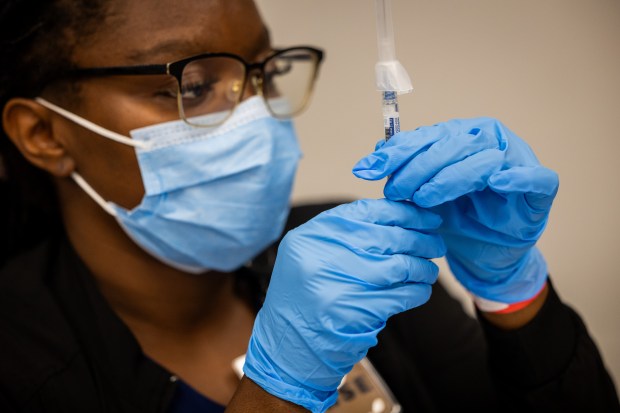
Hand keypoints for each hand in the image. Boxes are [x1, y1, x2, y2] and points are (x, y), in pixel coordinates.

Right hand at [243, 199, 445, 412]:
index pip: (368, 211)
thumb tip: (400, 216)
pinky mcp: (356, 313)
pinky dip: (418, 291)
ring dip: (422, 267)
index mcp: (312, 236)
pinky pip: (401, 296)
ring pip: (400, 266)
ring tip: (429, 269)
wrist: (288, 348)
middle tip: (436, 243)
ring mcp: (338, 285)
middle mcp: (322, 256)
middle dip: (420, 239)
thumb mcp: (311, 255)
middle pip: (388, 237)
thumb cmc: (305, 298)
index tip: (425, 217)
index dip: (404, 212)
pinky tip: (421, 290)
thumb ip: (345, 234)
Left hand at [352, 118, 558, 305]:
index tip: (366, 170)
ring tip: (426, 198)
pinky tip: (496, 183)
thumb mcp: (423, 195)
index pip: (426, 136)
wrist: (486, 253)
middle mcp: (489, 141)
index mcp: (460, 136)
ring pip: (486, 159)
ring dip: (452, 177)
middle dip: (419, 168)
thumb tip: (374, 151)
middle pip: (453, 144)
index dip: (396, 152)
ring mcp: (518, 162)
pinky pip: (537, 178)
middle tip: (396, 192)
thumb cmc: (456, 217)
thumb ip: (404, 171)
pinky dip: (518, 178)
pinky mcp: (541, 189)